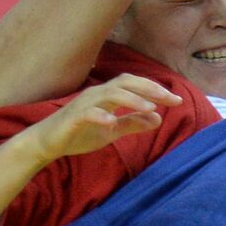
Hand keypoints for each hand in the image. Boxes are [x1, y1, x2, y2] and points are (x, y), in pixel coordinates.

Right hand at [32, 74, 179, 161]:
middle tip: (170, 98)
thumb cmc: (79, 133)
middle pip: (126, 83)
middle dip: (149, 89)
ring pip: (110, 94)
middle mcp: (97, 94)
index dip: (156, 90)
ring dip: (131, 100)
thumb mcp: (112, 131)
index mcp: (108, 96)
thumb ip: (133, 123)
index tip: (177, 101)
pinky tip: (113, 123)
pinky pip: (88, 113)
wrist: (48, 142)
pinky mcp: (73, 118)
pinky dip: (101, 116)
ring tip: (150, 107)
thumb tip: (158, 118)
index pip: (135, 85)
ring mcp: (84, 104)